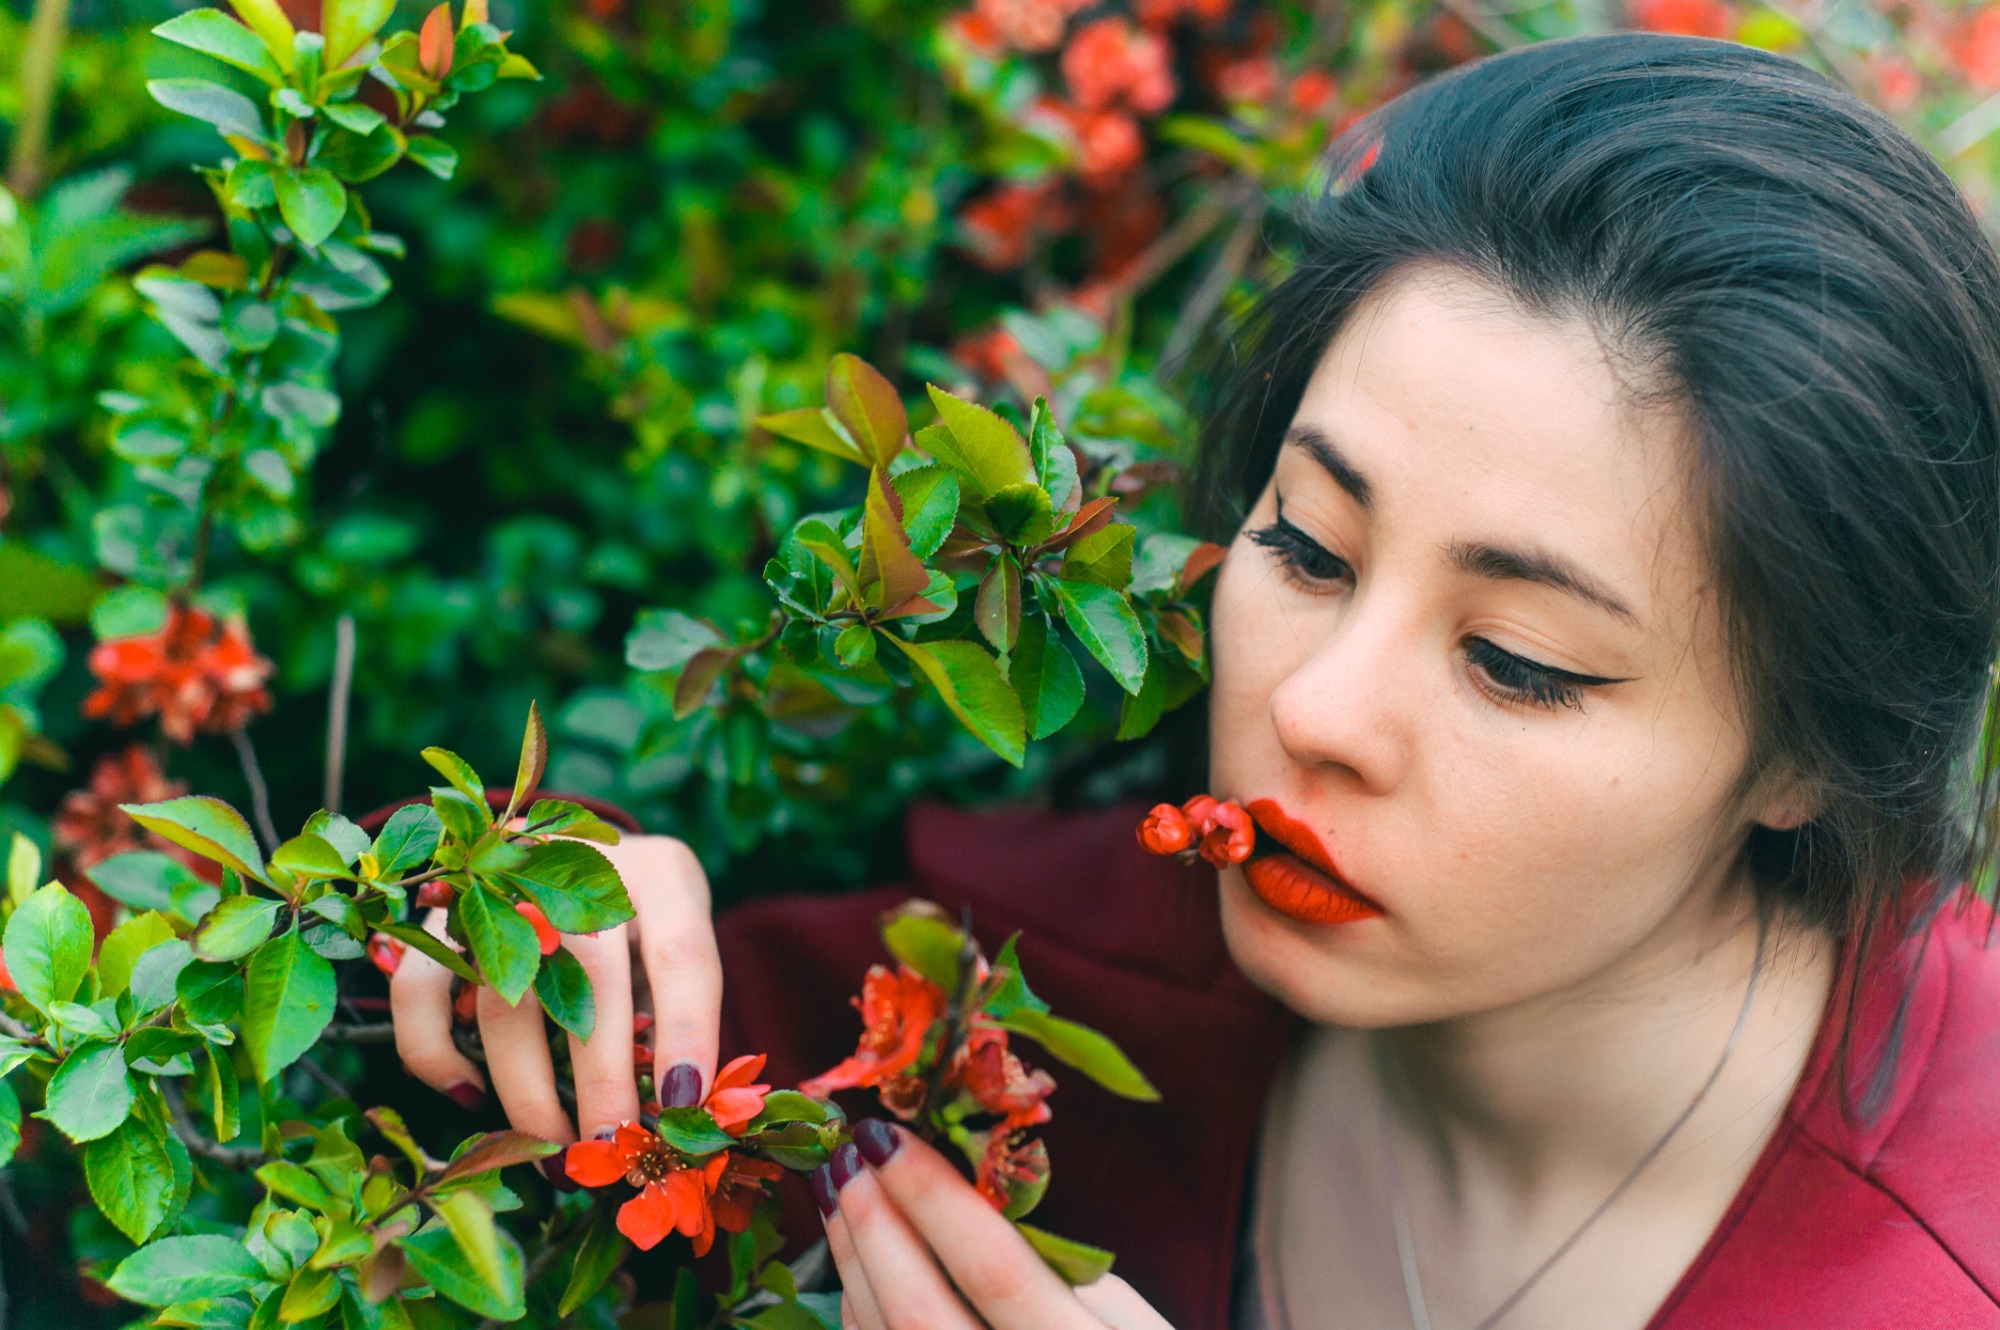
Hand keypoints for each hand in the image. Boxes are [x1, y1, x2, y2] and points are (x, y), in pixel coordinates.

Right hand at [388, 834, 721, 1150]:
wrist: (572, 852)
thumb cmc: (641, 919)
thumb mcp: (677, 946)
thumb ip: (671, 1009)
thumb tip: (663, 1109)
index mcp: (662, 874)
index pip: (682, 955)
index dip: (687, 1033)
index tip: (682, 1106)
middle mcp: (580, 865)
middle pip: (589, 977)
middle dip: (601, 1080)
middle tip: (608, 1151)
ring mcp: (501, 883)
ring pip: (505, 995)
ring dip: (528, 1089)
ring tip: (552, 1150)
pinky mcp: (440, 910)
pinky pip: (418, 988)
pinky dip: (435, 1052)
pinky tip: (471, 1097)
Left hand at [814, 1119, 1174, 1329]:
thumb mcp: (1124, 1314)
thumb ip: (1052, 1261)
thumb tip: (961, 1187)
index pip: (993, 1269)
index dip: (931, 1198)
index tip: (888, 1134)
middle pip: (918, 1312)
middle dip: (873, 1225)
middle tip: (847, 1155)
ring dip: (851, 1260)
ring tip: (836, 1189)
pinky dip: (857, 1306)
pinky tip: (853, 1257)